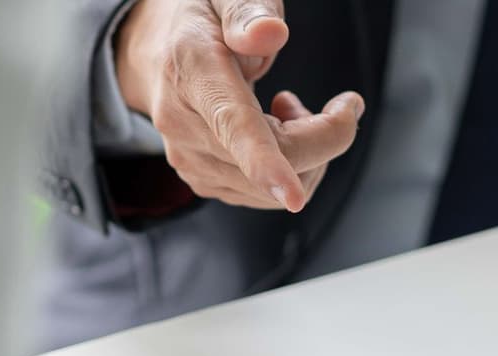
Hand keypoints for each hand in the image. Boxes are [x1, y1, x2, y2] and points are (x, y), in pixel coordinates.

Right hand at [115, 0, 363, 211]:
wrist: (157, 51)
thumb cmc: (204, 19)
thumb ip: (248, 11)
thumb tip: (271, 33)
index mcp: (194, 72)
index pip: (233, 124)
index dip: (266, 162)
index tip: (293, 195)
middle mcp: (185, 125)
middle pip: (280, 159)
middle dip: (327, 136)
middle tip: (340, 103)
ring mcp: (191, 160)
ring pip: (276, 188)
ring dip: (308, 153)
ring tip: (289, 108)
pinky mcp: (203, 181)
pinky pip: (264, 195)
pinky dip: (288, 169)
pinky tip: (274, 130)